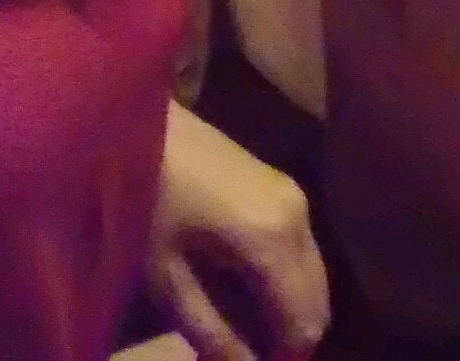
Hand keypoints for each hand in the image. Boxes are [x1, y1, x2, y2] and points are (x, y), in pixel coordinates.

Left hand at [148, 104, 329, 360]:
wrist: (142, 123)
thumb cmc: (146, 200)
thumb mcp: (166, 278)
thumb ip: (210, 331)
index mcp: (274, 241)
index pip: (303, 322)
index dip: (285, 358)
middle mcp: (299, 219)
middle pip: (318, 300)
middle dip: (291, 339)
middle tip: (252, 357)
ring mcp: (295, 198)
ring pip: (313, 276)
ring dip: (289, 312)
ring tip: (246, 335)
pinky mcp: (284, 188)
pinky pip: (301, 252)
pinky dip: (285, 284)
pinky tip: (246, 296)